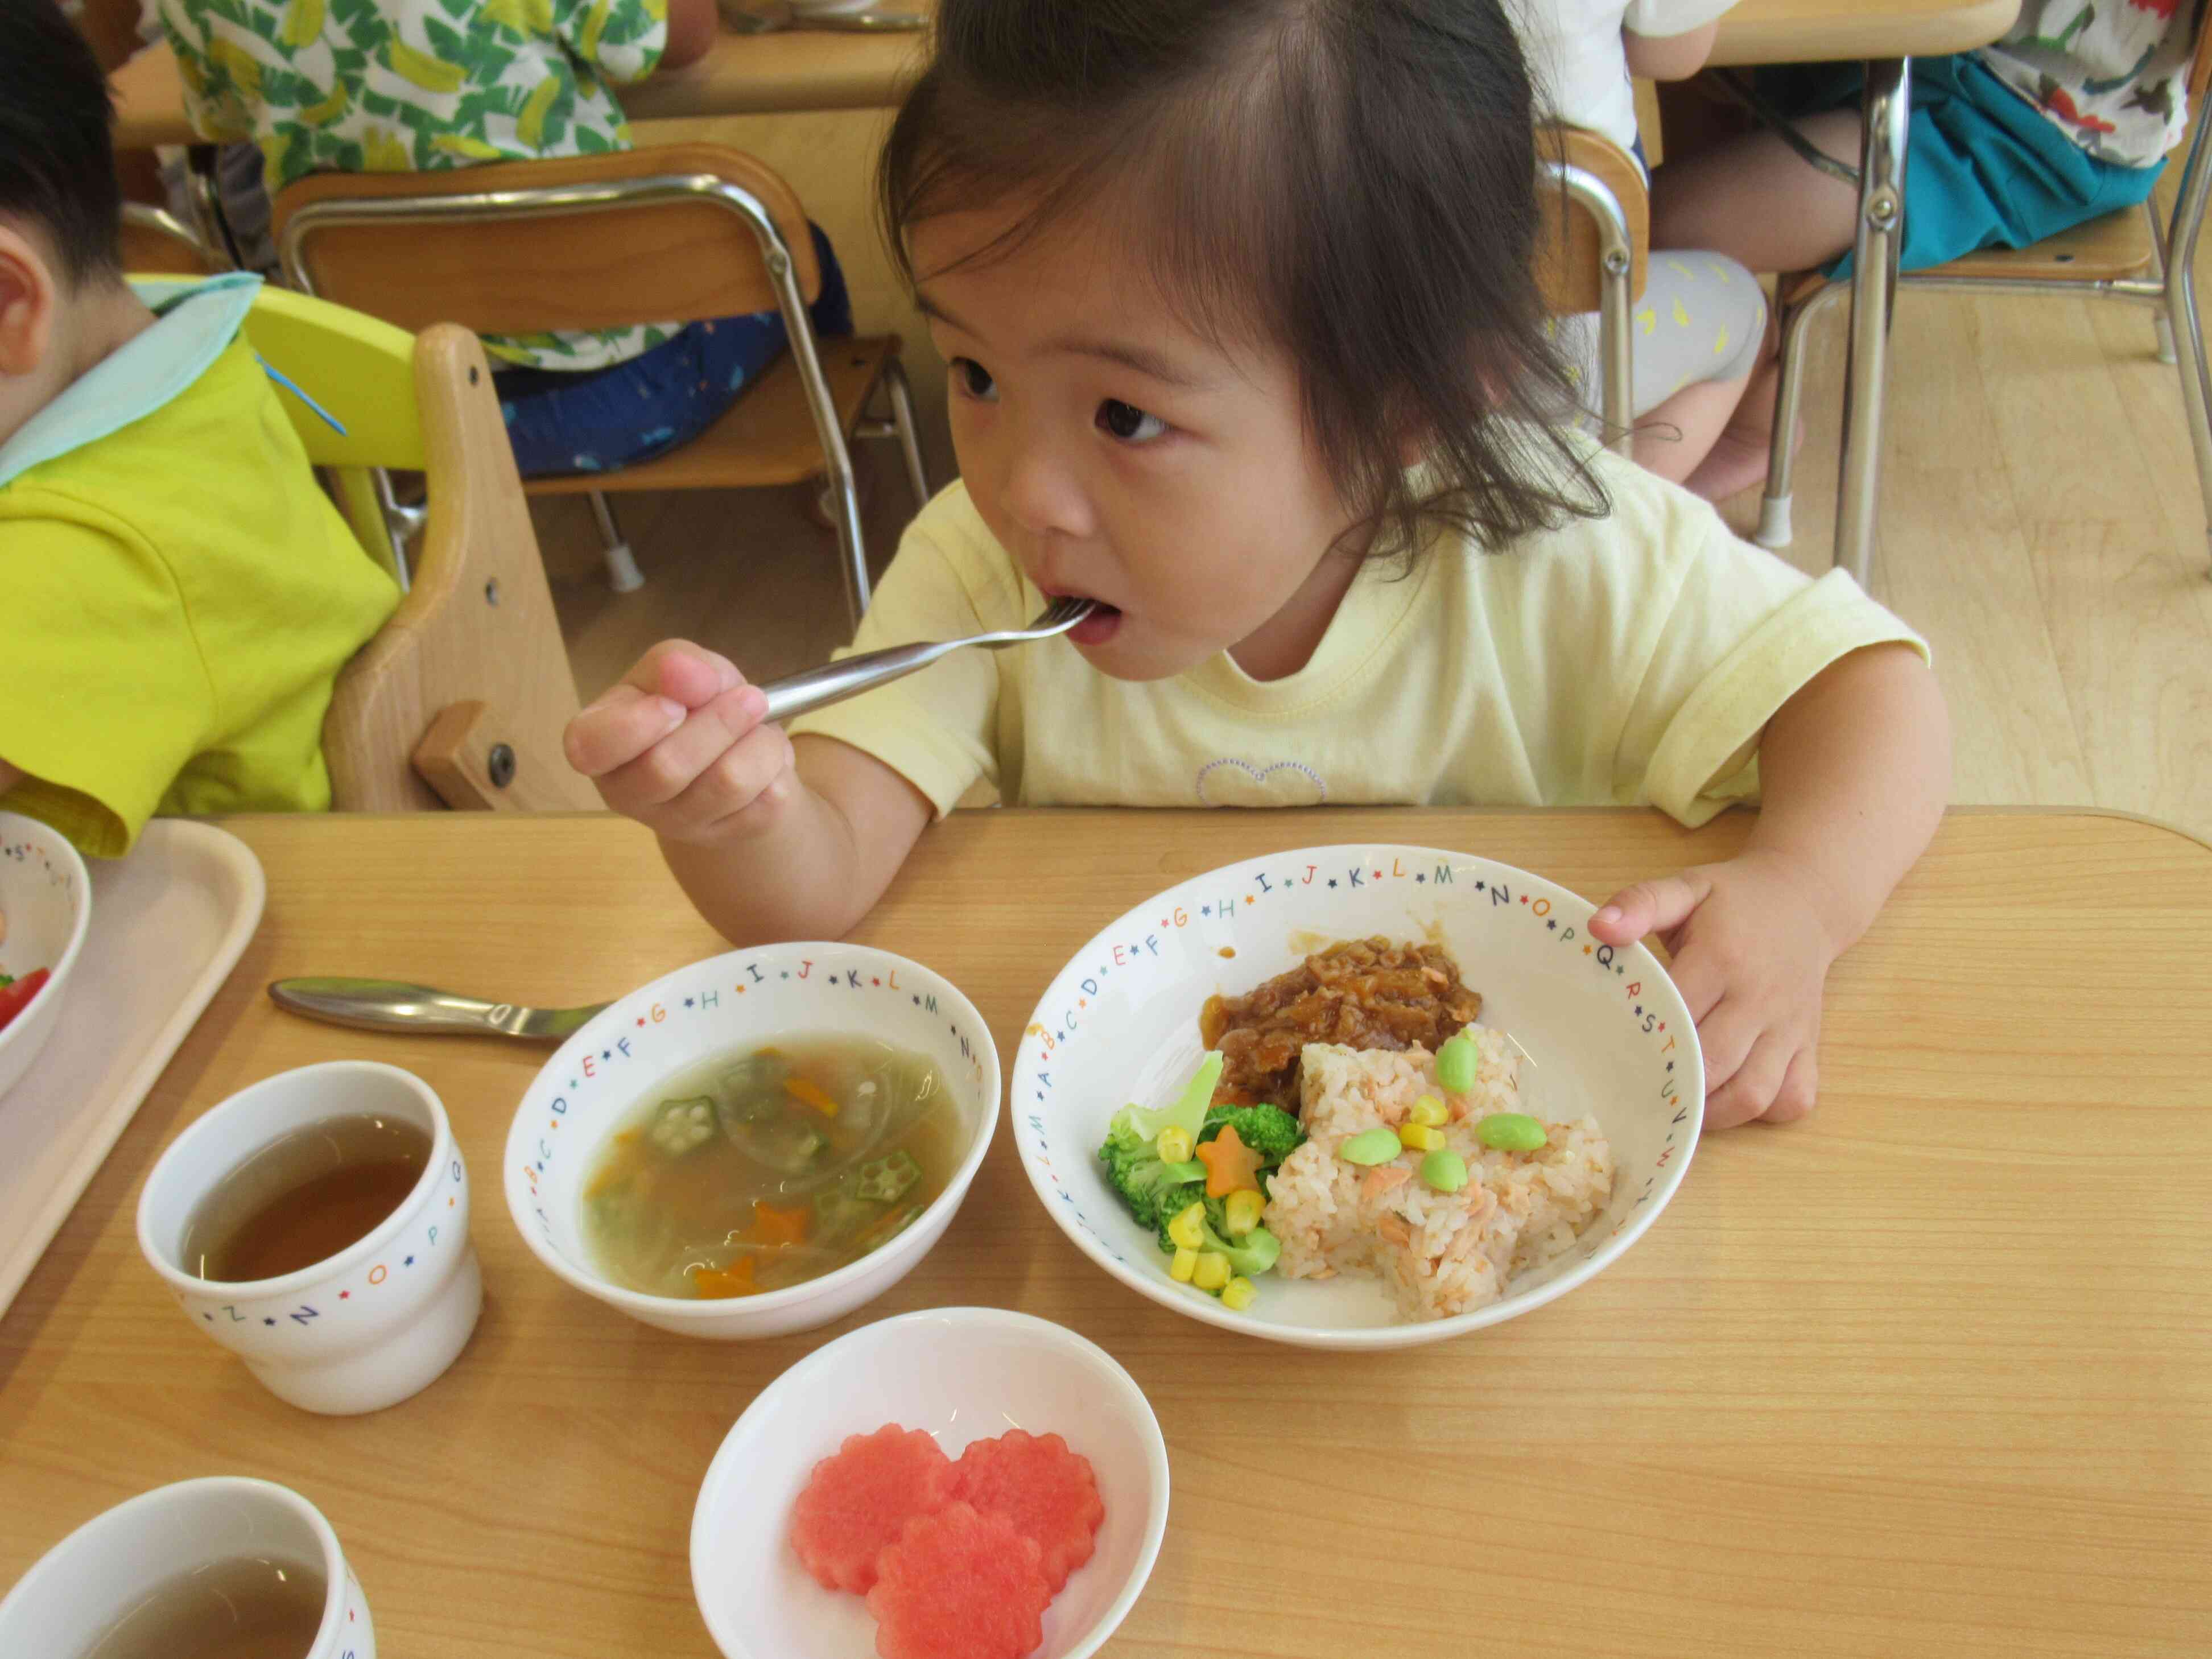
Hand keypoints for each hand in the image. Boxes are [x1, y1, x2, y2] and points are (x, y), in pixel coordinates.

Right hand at [563, 640, 794, 845]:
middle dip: (719, 722)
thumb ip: (675, 663)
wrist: (734, 747)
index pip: (589, 748)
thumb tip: (685, 673)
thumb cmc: (691, 703)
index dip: (634, 726)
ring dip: (758, 740)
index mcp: (596, 743)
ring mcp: (676, 823)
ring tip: (759, 722)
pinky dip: (777, 763)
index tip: (674, 706)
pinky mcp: (728, 835)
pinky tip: (762, 755)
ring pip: (726, 782)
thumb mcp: (677, 668)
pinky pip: (765, 799)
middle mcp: (626, 792)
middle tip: (749, 697)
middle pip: (667, 767)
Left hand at [1588, 851, 1844, 1128]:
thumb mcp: (1685, 888)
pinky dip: (1765, 1111)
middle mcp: (1760, 999)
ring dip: (1715, 1112)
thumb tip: (1598, 929)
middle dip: (1674, 1086)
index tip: (1611, 1054)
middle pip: (1714, 1064)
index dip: (1644, 1040)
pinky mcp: (1809, 1045)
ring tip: (1682, 1106)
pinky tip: (1733, 1100)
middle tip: (1639, 1093)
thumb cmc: (1735, 901)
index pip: (1677, 1015)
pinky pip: (1794, 1098)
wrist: (1807, 900)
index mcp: (1722, 959)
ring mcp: (1789, 1027)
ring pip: (1755, 1093)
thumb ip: (1640, 904)